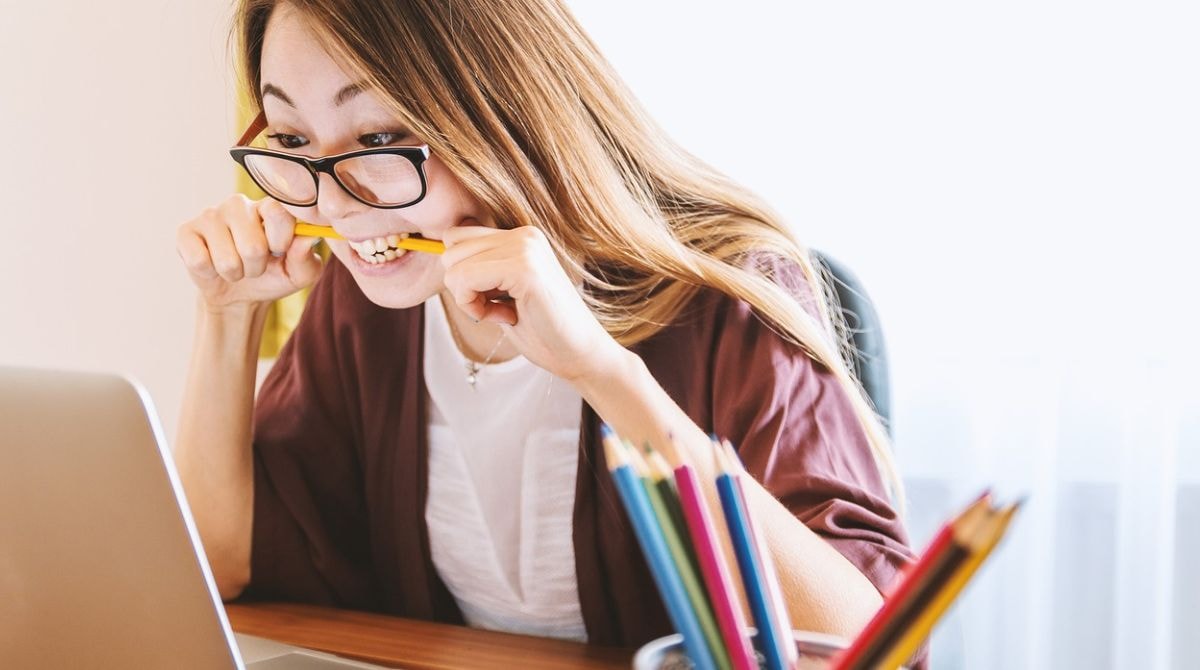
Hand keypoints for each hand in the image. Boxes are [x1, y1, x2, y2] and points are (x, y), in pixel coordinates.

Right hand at [176, 194, 322, 312]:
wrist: (239, 295)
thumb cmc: (273, 276)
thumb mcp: (299, 274)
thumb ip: (306, 257)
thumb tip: (308, 238)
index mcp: (269, 207)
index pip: (278, 212)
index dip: (281, 241)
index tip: (279, 252)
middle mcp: (239, 204)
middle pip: (252, 245)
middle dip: (256, 267)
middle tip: (254, 265)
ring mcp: (210, 215)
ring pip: (227, 259)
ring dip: (235, 273)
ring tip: (236, 267)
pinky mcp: (186, 231)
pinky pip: (200, 261)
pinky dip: (210, 273)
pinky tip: (212, 265)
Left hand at [440, 224, 625, 383]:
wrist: (580, 355)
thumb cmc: (541, 330)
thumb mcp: (503, 291)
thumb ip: (480, 269)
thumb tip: (440, 254)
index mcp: (521, 236)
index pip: (457, 237)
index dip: (462, 274)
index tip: (490, 299)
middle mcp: (524, 234)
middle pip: (450, 249)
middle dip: (462, 286)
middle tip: (496, 308)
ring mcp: (526, 248)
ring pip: (453, 265)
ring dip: (468, 298)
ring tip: (503, 312)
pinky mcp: (524, 268)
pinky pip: (465, 279)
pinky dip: (473, 306)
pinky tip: (504, 317)